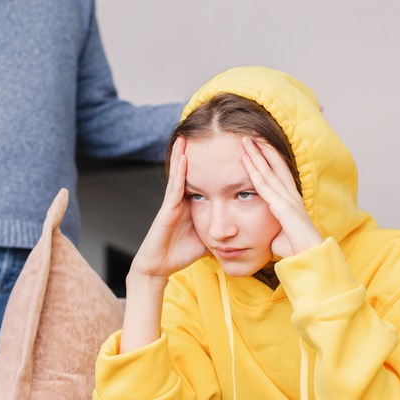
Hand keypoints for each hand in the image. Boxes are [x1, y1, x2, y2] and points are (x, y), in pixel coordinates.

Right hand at [129, 137, 207, 280]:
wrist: (159, 267)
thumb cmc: (180, 253)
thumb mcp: (208, 237)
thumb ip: (220, 227)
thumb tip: (239, 225)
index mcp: (191, 204)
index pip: (203, 179)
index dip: (210, 164)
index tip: (220, 149)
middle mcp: (181, 200)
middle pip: (189, 171)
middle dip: (194, 153)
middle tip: (202, 132)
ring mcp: (172, 203)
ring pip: (179, 174)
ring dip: (182, 155)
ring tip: (186, 136)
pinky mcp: (167, 210)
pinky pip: (175, 188)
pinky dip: (179, 172)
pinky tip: (184, 158)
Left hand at [241, 136, 322, 257]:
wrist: (310, 259)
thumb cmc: (295, 249)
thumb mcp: (280, 234)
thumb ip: (272, 227)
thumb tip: (261, 232)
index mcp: (291, 200)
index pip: (279, 172)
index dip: (269, 157)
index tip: (258, 146)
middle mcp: (290, 195)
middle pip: (274, 165)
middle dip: (262, 149)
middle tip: (250, 134)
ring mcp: (287, 199)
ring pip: (268, 171)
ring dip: (256, 154)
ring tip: (245, 140)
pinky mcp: (282, 207)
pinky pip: (264, 186)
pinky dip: (254, 171)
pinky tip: (246, 160)